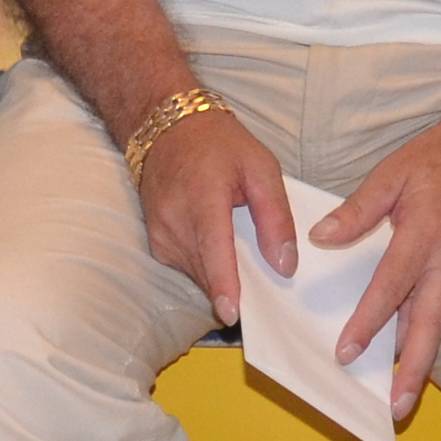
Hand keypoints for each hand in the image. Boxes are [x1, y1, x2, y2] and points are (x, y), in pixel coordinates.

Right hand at [137, 107, 296, 326]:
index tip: (231, 313)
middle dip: (235, 284)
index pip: (213, 247)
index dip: (223, 283)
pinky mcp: (156, 242)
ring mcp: (160, 232)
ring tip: (239, 249)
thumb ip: (276, 217)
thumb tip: (285, 265)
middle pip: (208, 269)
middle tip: (263, 283)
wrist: (168, 127)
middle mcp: (174, 217)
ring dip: (221, 274)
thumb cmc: (220, 144)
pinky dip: (207, 265)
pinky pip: (187, 267)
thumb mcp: (262, 167)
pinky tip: (218, 244)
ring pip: (198, 273)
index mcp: (203, 195)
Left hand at [311, 100, 440, 418]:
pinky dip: (425, 334)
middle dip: (412, 369)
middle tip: (394, 406)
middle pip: (428, 326)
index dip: (368, 322)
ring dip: (420, 360)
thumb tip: (321, 238)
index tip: (346, 351)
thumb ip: (357, 209)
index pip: (390, 288)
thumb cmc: (438, 157)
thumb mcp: (392, 172)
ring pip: (436, 323)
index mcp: (423, 235)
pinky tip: (406, 351)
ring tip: (400, 396)